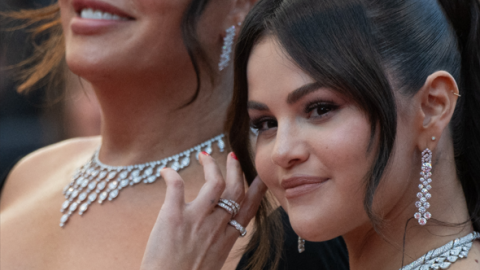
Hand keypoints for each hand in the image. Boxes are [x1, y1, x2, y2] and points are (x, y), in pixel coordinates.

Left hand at [140, 152, 266, 269]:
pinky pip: (177, 186)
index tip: (259, 176)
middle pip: (235, 190)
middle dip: (235, 169)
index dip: (256, 189)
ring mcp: (196, 219)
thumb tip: (219, 232)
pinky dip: (171, 174)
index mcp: (227, 238)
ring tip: (204, 156)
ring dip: (211, 165)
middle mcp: (216, 226)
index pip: (249, 208)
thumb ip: (218, 242)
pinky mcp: (174, 216)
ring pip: (214, 182)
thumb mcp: (213, 260)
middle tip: (231, 156)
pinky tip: (165, 171)